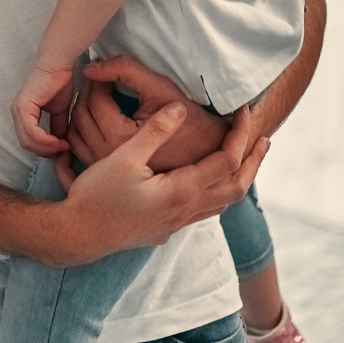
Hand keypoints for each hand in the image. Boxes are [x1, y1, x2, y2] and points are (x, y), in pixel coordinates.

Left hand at [11, 61, 74, 158]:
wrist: (58, 65)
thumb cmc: (58, 83)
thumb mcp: (60, 112)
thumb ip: (58, 128)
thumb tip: (62, 146)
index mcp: (23, 114)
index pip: (29, 141)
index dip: (46, 150)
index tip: (64, 151)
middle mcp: (17, 113)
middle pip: (27, 144)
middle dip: (46, 152)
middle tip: (64, 152)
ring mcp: (18, 110)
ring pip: (28, 141)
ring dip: (47, 149)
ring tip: (64, 147)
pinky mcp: (23, 107)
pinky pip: (32, 132)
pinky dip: (46, 141)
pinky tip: (60, 141)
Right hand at [45, 103, 268, 266]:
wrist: (79, 234)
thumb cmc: (98, 196)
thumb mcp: (124, 157)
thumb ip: (155, 131)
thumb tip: (180, 108)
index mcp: (182, 190)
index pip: (227, 160)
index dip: (240, 134)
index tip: (244, 112)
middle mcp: (187, 210)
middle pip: (236, 186)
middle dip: (254, 162)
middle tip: (264, 140)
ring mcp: (178, 222)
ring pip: (223, 202)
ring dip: (239, 179)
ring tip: (245, 161)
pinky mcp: (167, 228)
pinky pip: (206, 212)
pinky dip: (219, 194)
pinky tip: (210, 186)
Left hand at [67, 56, 228, 171]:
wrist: (208, 155)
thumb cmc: (189, 121)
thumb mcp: (160, 88)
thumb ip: (125, 70)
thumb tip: (91, 67)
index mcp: (119, 137)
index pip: (94, 99)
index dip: (100, 78)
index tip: (109, 69)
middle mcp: (106, 155)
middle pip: (81, 113)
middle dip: (89, 90)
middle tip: (104, 78)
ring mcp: (102, 165)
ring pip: (75, 129)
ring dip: (83, 107)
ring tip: (101, 94)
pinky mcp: (104, 170)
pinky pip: (78, 145)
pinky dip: (82, 127)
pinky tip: (97, 115)